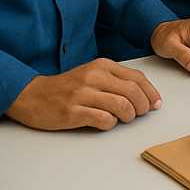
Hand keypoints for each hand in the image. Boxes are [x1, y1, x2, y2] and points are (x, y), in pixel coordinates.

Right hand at [5, 58, 160, 130]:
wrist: (32, 95)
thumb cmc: (67, 87)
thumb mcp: (93, 74)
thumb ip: (116, 80)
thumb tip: (145, 95)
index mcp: (102, 66)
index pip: (137, 78)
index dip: (151, 92)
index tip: (156, 103)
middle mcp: (93, 77)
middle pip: (132, 91)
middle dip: (143, 106)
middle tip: (141, 113)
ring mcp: (82, 94)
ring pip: (121, 105)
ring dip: (129, 116)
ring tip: (125, 119)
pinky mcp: (73, 112)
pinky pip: (103, 119)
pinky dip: (111, 124)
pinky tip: (107, 122)